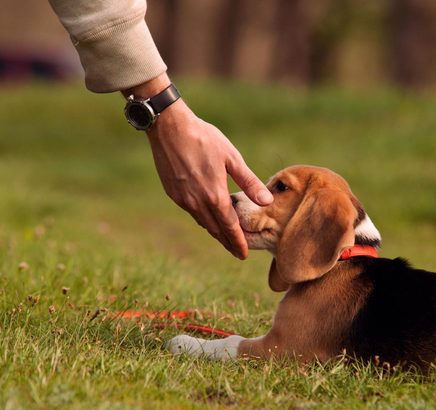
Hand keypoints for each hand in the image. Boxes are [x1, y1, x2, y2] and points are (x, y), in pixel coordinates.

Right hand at [126, 75, 272, 258]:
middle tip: (237, 252)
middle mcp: (197, 202)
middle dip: (227, 242)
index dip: (238, 242)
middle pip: (215, 229)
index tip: (243, 255)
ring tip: (225, 238)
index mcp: (214, 195)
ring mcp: (183, 199)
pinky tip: (208, 218)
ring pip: (202, 222)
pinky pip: (191, 212)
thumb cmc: (204, 139)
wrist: (169, 128)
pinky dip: (202, 219)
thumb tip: (267, 202)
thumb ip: (249, 182)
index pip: (230, 226)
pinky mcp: (173, 193)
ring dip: (215, 232)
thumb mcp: (231, 158)